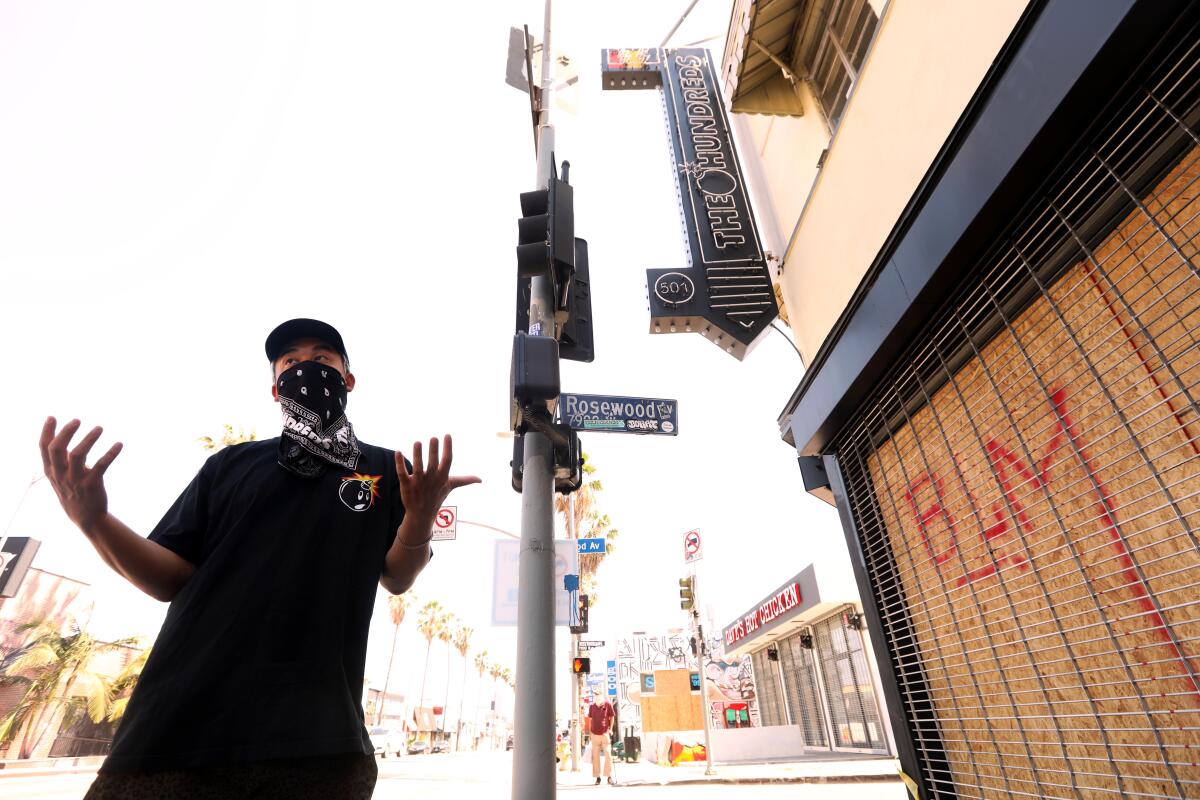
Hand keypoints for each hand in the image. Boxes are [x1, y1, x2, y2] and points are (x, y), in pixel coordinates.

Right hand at [39, 417, 122, 534]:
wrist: (87, 519)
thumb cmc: (73, 493)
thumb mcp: (61, 478)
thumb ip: (60, 460)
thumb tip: (63, 437)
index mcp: (52, 472)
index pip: (44, 449)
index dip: (47, 432)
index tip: (52, 417)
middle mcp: (61, 475)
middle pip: (57, 449)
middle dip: (66, 432)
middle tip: (77, 420)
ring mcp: (76, 481)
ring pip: (77, 455)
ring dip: (89, 439)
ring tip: (99, 428)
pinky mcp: (92, 485)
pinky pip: (101, 465)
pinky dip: (111, 453)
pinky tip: (119, 444)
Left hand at [395, 435, 479, 525]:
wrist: (422, 514)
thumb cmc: (437, 496)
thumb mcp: (451, 486)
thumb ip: (465, 480)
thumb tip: (480, 480)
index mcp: (442, 477)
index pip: (447, 461)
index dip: (447, 448)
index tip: (447, 435)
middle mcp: (431, 479)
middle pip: (433, 463)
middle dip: (433, 451)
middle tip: (434, 438)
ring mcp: (418, 482)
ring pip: (418, 467)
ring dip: (417, 455)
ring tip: (417, 442)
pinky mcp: (406, 485)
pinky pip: (402, 473)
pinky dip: (400, 463)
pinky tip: (398, 452)